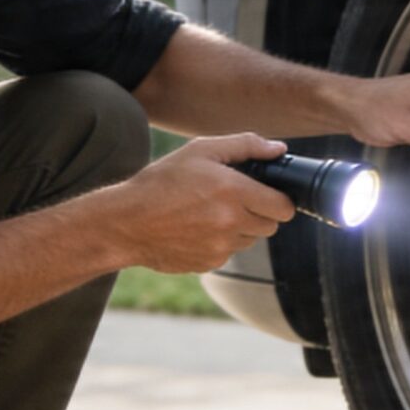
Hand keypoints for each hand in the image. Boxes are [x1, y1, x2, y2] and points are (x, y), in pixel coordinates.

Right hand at [103, 134, 299, 273]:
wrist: (126, 223)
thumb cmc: (161, 182)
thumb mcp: (200, 150)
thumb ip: (244, 145)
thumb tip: (279, 149)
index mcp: (234, 191)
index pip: (284, 207)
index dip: (280, 199)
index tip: (268, 194)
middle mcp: (231, 222)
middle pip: (271, 226)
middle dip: (260, 213)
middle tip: (236, 200)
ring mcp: (221, 247)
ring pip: (251, 240)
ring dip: (241, 228)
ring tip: (211, 213)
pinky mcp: (210, 263)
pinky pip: (229, 252)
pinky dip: (221, 242)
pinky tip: (197, 229)